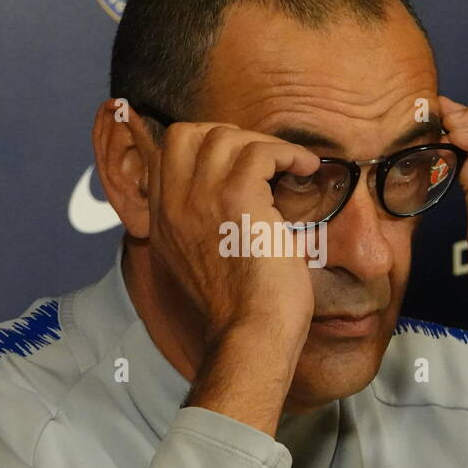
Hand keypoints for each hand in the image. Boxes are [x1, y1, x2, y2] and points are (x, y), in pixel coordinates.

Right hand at [125, 111, 321, 375]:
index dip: (207, 144)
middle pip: (189, 132)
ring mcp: (200, 199)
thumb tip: (232, 194)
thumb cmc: (242, 307)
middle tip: (265, 160)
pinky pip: (260, 150)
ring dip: (264, 144)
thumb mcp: (203, 261)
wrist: (251, 335)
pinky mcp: (236, 199)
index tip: (241, 162)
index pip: (168, 151)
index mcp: (161, 218)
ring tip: (290, 165)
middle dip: (231, 136)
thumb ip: (200, 224)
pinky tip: (306, 169)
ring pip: (226, 136)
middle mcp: (172, 204)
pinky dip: (289, 154)